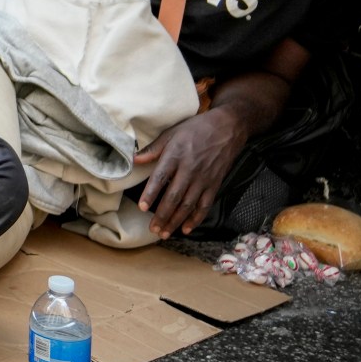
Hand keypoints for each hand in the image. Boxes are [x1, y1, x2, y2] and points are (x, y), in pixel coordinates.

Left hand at [134, 107, 246, 237]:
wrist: (226, 128)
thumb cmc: (195, 129)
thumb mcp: (171, 133)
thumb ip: (153, 149)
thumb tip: (133, 160)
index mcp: (175, 155)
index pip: (160, 178)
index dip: (151, 193)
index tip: (142, 207)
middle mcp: (189, 170)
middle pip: (174, 197)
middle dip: (162, 215)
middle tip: (152, 229)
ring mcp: (203, 179)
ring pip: (188, 205)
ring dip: (175, 221)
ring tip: (164, 233)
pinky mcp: (214, 185)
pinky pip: (204, 205)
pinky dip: (195, 219)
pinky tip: (186, 229)